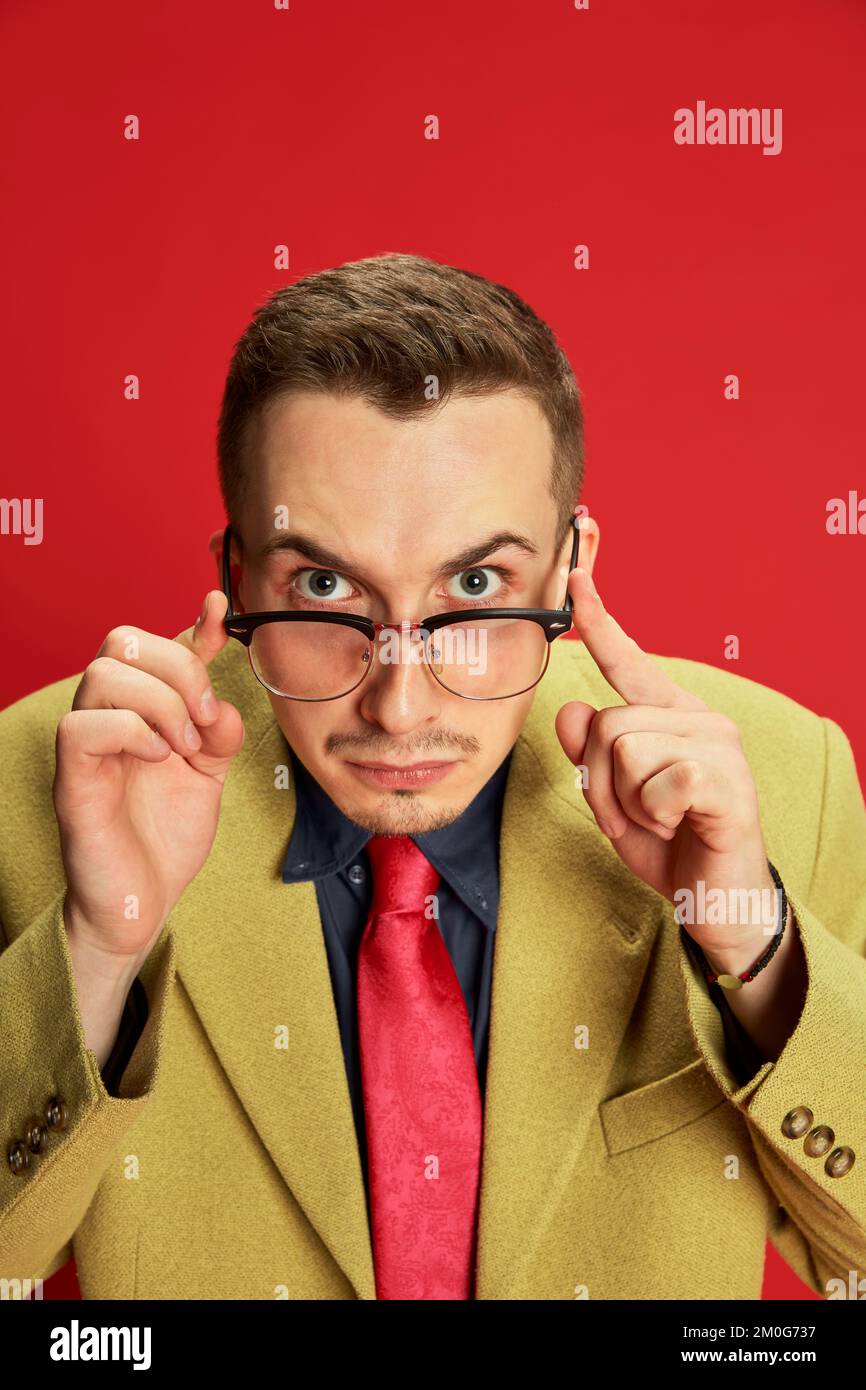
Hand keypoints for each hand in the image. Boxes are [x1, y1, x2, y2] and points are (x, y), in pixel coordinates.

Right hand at [54, 589, 244, 966]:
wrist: (141, 901)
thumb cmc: (165, 836)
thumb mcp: (209, 771)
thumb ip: (220, 729)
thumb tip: (221, 699)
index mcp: (142, 710)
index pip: (157, 646)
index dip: (192, 623)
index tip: (221, 611)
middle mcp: (109, 717)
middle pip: (123, 643)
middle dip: (178, 667)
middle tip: (204, 717)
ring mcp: (87, 745)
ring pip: (102, 675)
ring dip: (158, 702)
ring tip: (183, 746)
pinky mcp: (72, 778)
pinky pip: (82, 726)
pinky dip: (132, 733)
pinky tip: (158, 759)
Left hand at [555, 567, 774, 966]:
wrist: (716, 902)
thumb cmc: (670, 845)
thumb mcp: (613, 799)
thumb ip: (591, 755)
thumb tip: (570, 709)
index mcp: (672, 717)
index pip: (630, 663)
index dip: (601, 621)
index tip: (575, 576)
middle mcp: (701, 720)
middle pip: (608, 723)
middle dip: (601, 782)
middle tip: (634, 816)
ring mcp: (719, 748)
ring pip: (626, 749)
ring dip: (625, 803)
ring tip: (661, 822)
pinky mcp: (728, 781)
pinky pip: (659, 781)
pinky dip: (656, 817)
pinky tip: (682, 827)